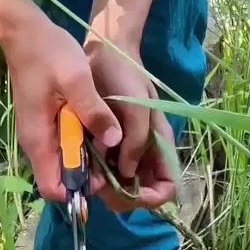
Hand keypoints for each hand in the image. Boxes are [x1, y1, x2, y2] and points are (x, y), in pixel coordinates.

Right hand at [0, 0, 120, 201]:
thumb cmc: (47, 53)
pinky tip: (102, 127)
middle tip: (117, 160)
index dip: (79, 191)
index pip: (53, 190)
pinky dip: (83, 142)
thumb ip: (93, 111)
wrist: (24, 30)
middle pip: (62, 178)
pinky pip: (65, 144)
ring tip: (114, 143)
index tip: (105, 176)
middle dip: (89, 176)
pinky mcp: (46, 121)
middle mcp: (37, 143)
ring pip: (65, 161)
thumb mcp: (76, 79)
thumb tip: (115, 141)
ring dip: (88, 158)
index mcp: (39, 140)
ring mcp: (40, 132)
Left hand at [84, 38, 177, 212]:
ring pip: (121, 185)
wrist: (104, 52)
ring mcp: (124, 150)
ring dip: (107, 188)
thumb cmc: (126, 76)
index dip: (151, 197)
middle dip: (124, 197)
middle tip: (101, 188)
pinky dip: (95, 175)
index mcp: (160, 145)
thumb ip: (138, 141)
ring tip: (90, 178)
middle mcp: (144, 153)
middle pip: (142, 193)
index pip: (166, 187)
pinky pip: (103, 170)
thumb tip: (126, 173)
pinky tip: (83, 167)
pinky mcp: (105, 144)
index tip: (129, 193)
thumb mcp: (137, 106)